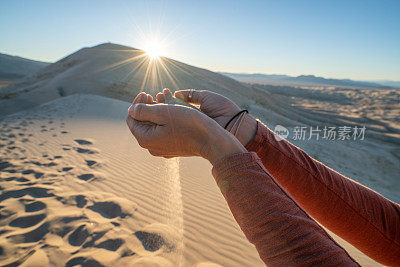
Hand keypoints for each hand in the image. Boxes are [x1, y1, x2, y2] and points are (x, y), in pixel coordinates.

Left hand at [126, 92, 246, 163]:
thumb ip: (143, 111)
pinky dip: (165, 122)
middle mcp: (152, 148)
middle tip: (154, 95)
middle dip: (147, 108)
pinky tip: (173, 114)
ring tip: (164, 102)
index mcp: (145, 139)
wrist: (211, 141)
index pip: (132, 119)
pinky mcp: (173, 149)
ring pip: (154, 128)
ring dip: (157, 114)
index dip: (136, 104)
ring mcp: (163, 149)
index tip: (146, 93)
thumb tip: (131, 110)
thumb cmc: (189, 124)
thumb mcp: (164, 112)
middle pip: (142, 124)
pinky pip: (163, 133)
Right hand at [156, 89, 257, 145]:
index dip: (166, 99)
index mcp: (192, 111)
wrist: (234, 124)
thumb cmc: (223, 108)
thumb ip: (190, 94)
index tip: (159, 93)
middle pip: (169, 114)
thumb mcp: (205, 97)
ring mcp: (187, 132)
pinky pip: (173, 132)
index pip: (174, 105)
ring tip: (155, 104)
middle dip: (160, 105)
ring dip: (160, 113)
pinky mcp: (187, 140)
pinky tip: (159, 117)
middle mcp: (188, 122)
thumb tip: (175, 93)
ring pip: (169, 122)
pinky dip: (165, 124)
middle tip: (153, 97)